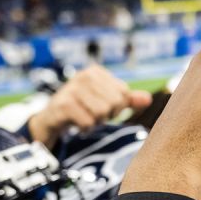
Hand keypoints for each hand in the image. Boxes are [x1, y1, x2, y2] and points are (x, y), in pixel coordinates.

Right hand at [27, 65, 151, 146]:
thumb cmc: (82, 107)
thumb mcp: (105, 100)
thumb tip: (148, 99)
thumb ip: (127, 100)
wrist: (52, 117)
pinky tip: (77, 123)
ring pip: (101, 113)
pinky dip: (85, 128)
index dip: (118, 107)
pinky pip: (87, 122)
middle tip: (93, 114)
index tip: (103, 107)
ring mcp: (72, 88)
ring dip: (95, 122)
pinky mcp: (64, 104)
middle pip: (114, 103)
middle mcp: (84, 75)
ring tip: (85, 117)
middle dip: (106, 115)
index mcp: (97, 72)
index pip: (124, 93)